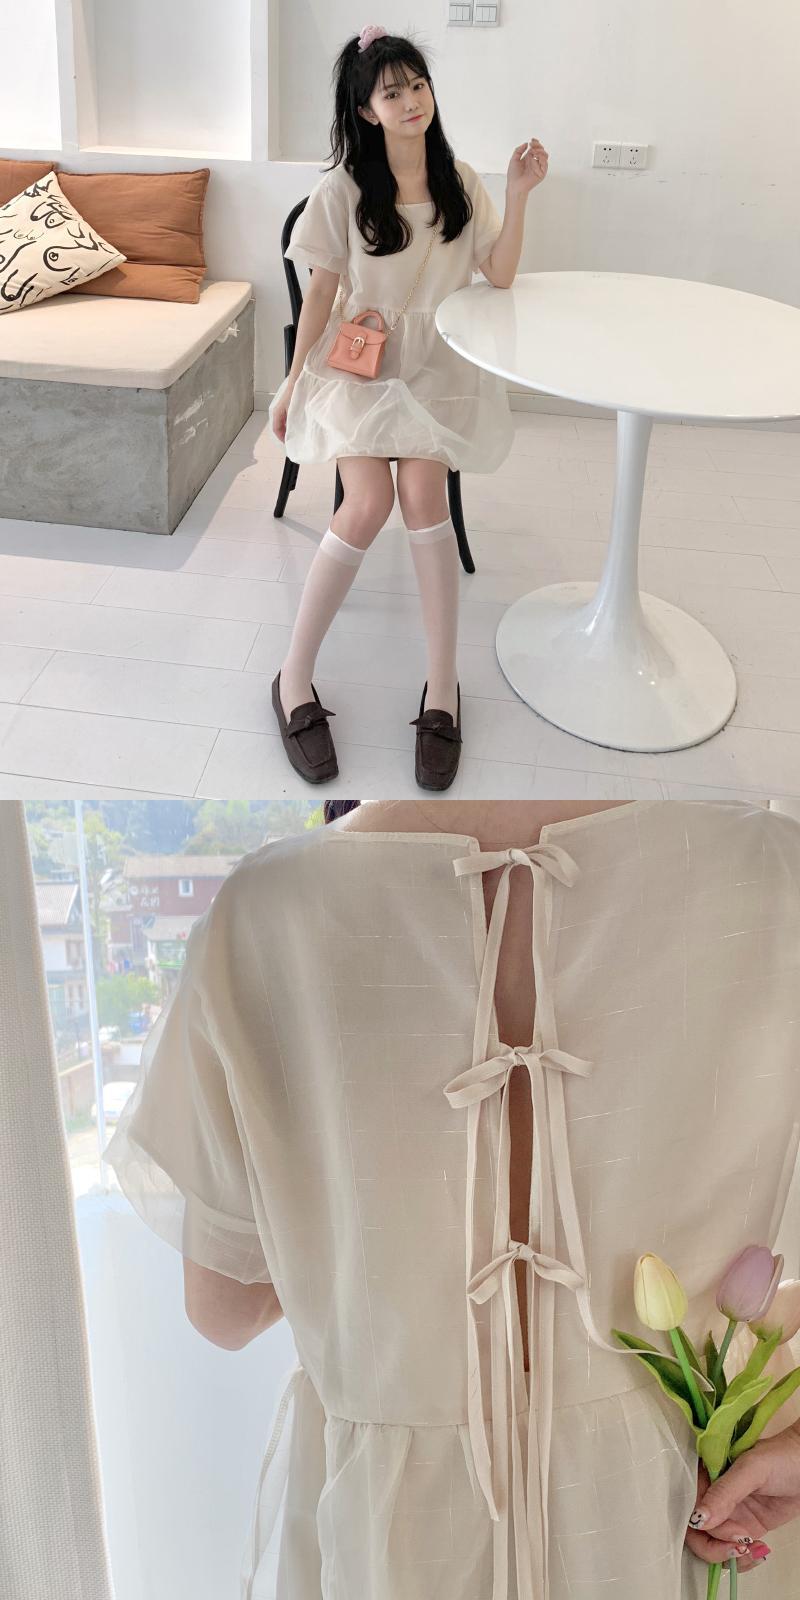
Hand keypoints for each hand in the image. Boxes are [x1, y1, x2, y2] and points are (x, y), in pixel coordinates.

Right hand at [270, 378, 294, 441]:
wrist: (297, 381)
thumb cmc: (293, 393)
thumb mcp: (292, 411)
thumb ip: (291, 422)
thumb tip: (292, 433)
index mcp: (277, 413)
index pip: (276, 430)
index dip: (281, 438)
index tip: (287, 443)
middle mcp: (278, 412)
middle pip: (279, 427)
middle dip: (285, 434)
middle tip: (292, 440)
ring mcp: (282, 409)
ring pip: (283, 422)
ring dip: (288, 429)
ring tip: (296, 433)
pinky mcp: (287, 406)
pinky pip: (287, 418)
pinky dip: (291, 423)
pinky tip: (298, 424)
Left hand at [506, 138, 548, 197]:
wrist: (515, 185)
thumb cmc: (513, 175)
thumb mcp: (514, 159)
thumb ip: (519, 150)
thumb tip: (526, 144)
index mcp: (528, 159)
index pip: (535, 148)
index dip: (535, 143)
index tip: (531, 140)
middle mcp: (534, 162)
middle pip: (541, 150)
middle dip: (537, 145)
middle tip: (532, 144)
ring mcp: (538, 167)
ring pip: (545, 156)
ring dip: (540, 151)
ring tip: (533, 151)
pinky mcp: (541, 173)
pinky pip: (545, 164)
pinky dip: (541, 159)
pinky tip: (535, 158)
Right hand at [685, 1427, 799, 1574]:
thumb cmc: (781, 1457)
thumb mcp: (751, 1469)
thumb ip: (725, 1492)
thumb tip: (698, 1518)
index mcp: (706, 1474)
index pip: (688, 1506)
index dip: (702, 1525)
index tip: (727, 1530)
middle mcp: (713, 1496)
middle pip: (696, 1533)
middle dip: (716, 1545)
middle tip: (742, 1542)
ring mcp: (728, 1515)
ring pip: (712, 1546)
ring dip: (730, 1556)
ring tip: (753, 1547)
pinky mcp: (744, 1528)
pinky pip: (732, 1552)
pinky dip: (743, 1560)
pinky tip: (759, 1551)